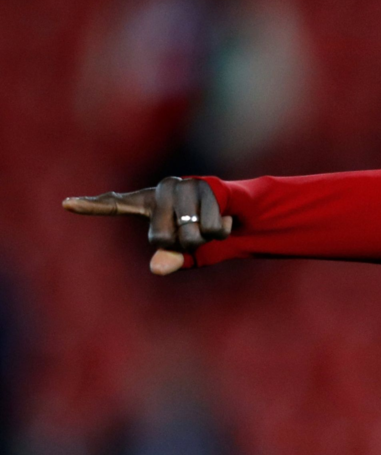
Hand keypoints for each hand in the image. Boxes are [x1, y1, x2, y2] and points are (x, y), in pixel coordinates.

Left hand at [62, 177, 232, 274]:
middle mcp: (162, 189)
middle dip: (182, 246)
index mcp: (149, 203)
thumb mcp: (186, 253)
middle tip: (196, 234)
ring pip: (188, 235)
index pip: (115, 204)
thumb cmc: (205, 232)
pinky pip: (210, 227)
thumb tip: (158, 268)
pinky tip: (225, 218)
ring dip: (205, 239)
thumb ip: (170, 259)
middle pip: (160, 238)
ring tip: (211, 224)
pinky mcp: (208, 186)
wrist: (241, 211)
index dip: (91, 206)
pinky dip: (220, 231)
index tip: (66, 204)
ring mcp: (184, 186)